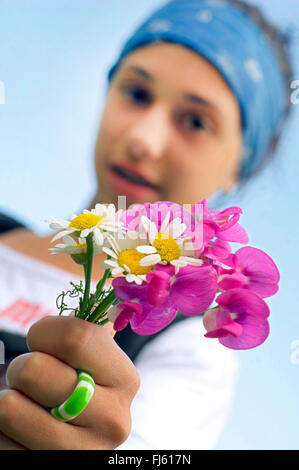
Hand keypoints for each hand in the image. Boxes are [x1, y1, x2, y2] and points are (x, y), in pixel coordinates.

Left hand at [0, 315, 139, 449]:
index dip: (43, 331)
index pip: (75, 336)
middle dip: (21, 367)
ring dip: (8, 400)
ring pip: (8, 407)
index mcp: (125, 379)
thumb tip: (73, 311)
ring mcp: (80, 453)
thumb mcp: (92, 358)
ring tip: (28, 404)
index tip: (41, 339)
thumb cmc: (79, 385)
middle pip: (33, 370)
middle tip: (31, 377)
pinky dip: (2, 430)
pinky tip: (22, 430)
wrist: (80, 441)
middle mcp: (112, 420)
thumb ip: (83, 333)